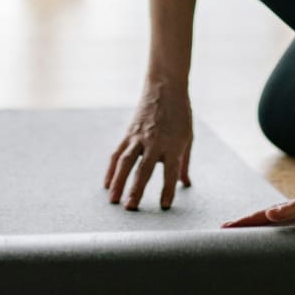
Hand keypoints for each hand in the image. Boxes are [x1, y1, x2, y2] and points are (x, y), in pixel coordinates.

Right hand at [105, 82, 192, 210]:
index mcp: (174, 144)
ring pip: (126, 162)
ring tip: (113, 200)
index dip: (167, 189)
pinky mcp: (129, 133)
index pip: (170, 171)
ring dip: (118, 181)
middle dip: (136, 189)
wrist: (166, 87)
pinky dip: (111, 169)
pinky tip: (107, 184)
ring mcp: (139, 136)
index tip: (164, 206)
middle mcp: (155, 141)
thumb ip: (184, 162)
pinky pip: (117, 153)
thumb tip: (185, 184)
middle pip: (144, 169)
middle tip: (130, 208)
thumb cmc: (180, 114)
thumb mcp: (188, 137)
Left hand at [221, 158, 294, 228]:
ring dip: (259, 217)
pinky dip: (289, 210)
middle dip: (246, 222)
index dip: (253, 227)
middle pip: (269, 215)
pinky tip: (274, 214)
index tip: (231, 235)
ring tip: (239, 224)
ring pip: (281, 210)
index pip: (274, 222)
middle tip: (223, 229)